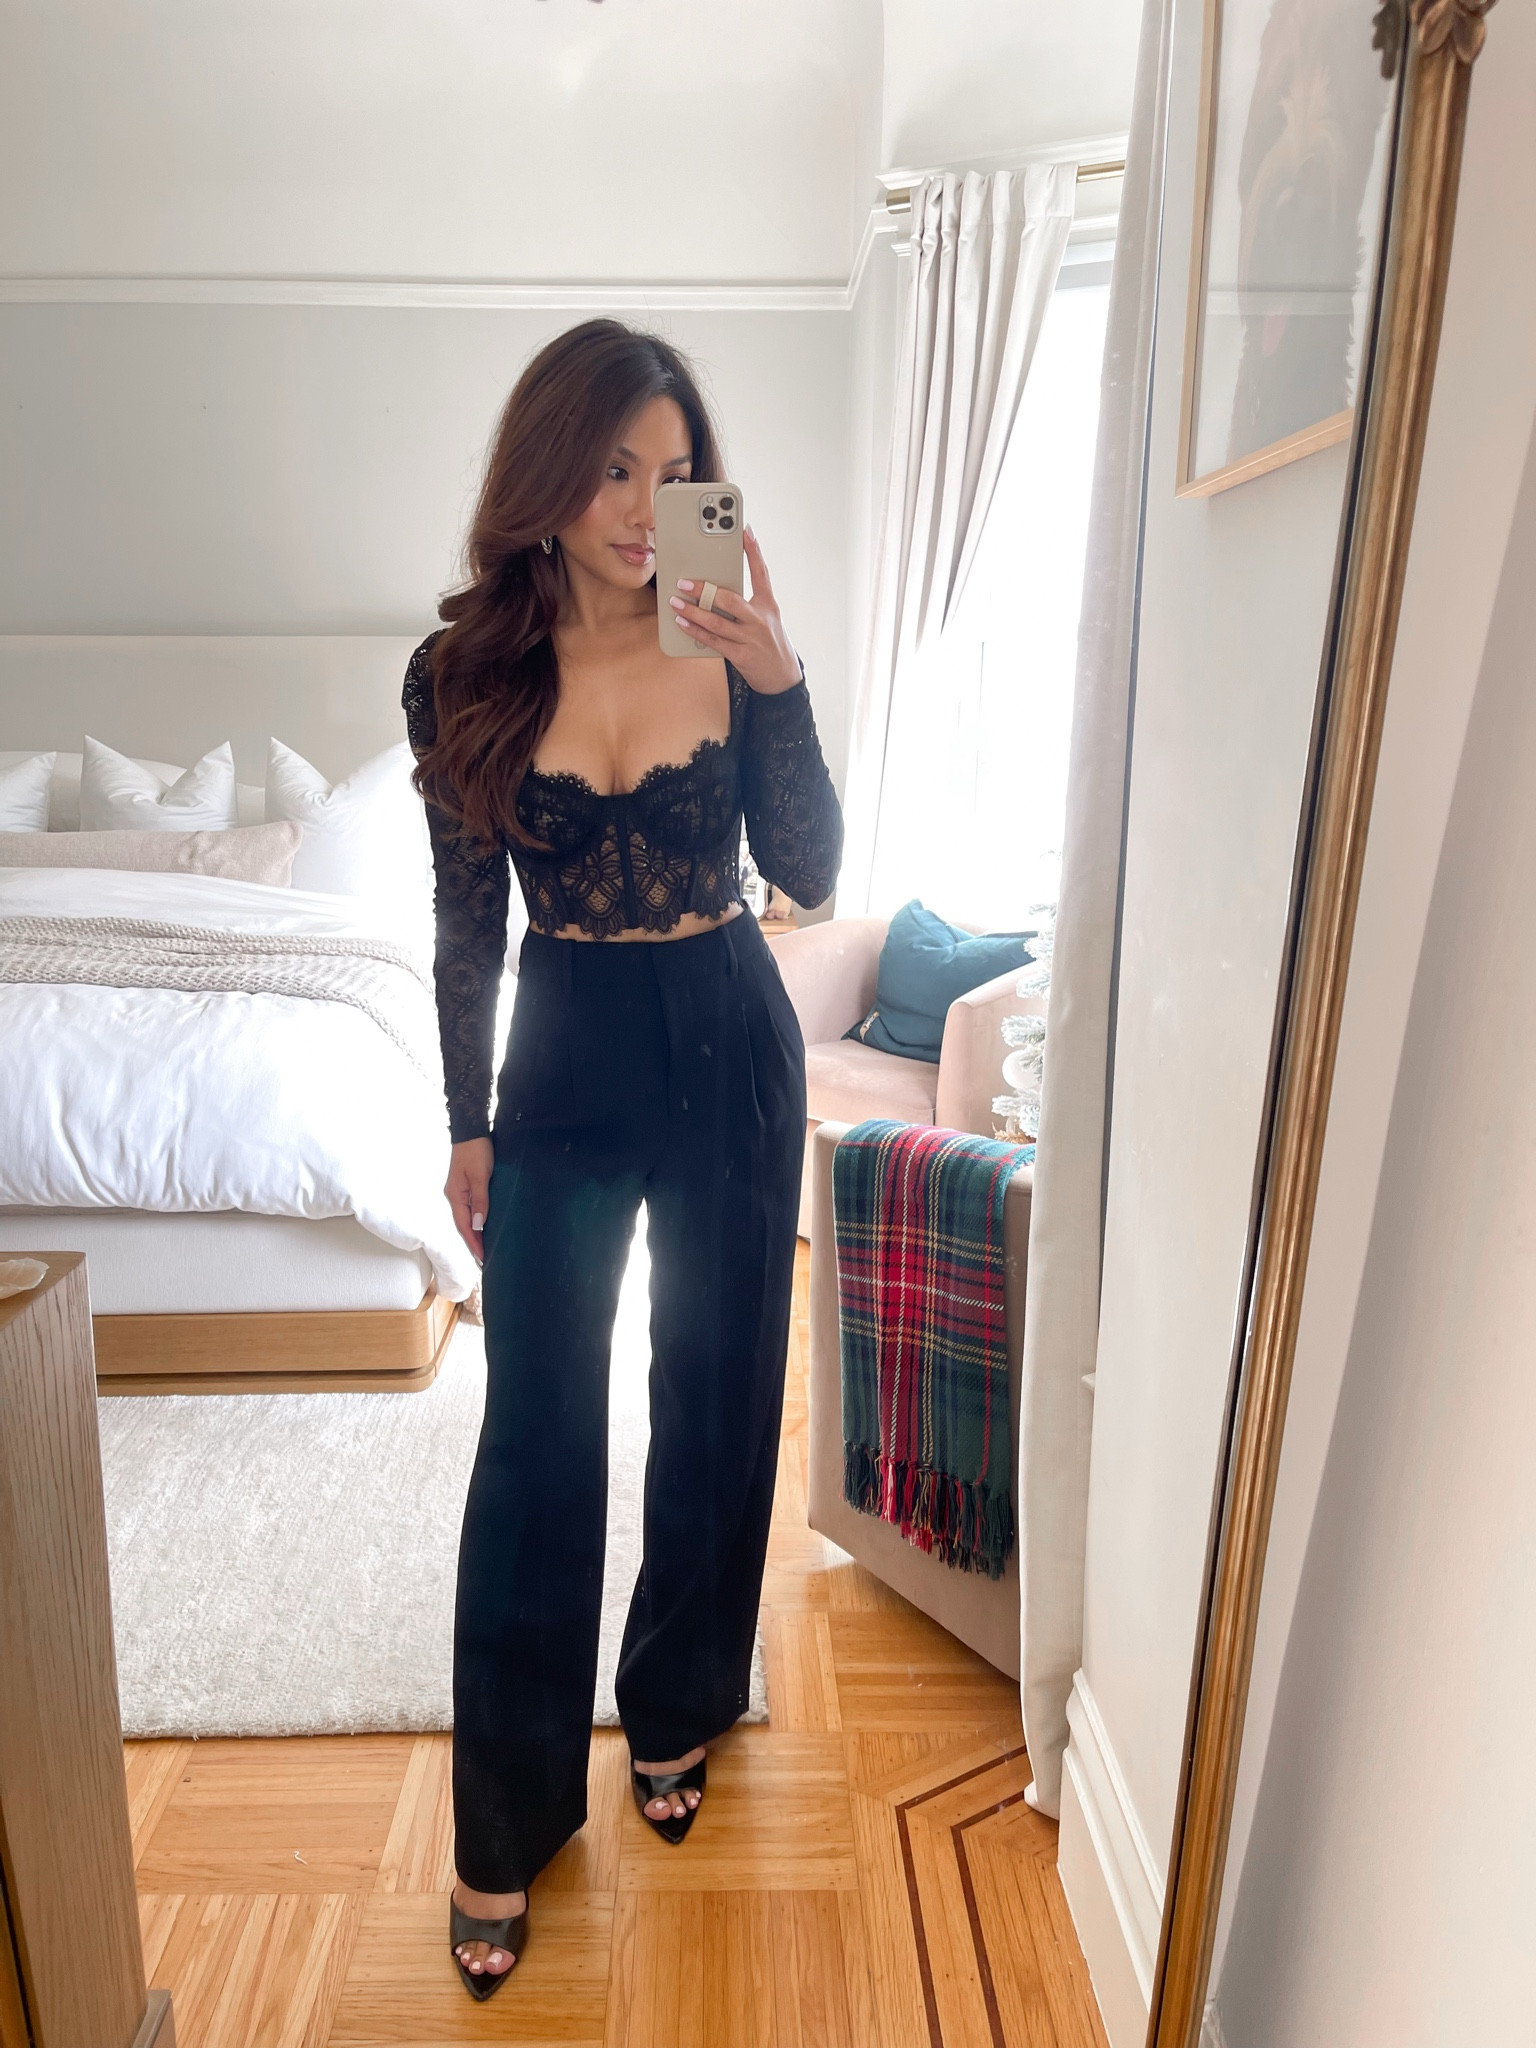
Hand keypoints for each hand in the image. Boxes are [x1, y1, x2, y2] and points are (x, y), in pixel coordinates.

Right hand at [446, 1138, 493, 1262]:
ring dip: (474, 1233)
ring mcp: (459, 1190)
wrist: (471, 1130)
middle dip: (473, 1242)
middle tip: (484, 1260)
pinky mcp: (466, 1185)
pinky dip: (476, 1220)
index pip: (464, 1226)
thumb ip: (480, 1200)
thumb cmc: (476, 1150)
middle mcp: (455, 1196)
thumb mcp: (480, 1175)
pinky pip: (470, 1208)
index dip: (474, 1243)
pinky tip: (482, 1225)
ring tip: (483, 1248)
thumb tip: (478, 1224)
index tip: (482, 1258)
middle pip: (464, 1224)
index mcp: (455, 1195)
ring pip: (466, 1217)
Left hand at [668, 526, 802, 694]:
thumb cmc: (770, 643)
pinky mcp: (741, 655)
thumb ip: (746, 603)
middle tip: (684, 581)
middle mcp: (760, 619)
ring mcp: (750, 637)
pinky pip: (713, 640)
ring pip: (716, 621)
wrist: (783, 677)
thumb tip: (716, 589)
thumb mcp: (767, 618)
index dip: (754, 551)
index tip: (745, 531)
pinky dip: (695, 631)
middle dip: (705, 589)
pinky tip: (682, 623)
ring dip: (692, 611)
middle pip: (729, 599)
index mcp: (768, 604)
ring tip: (675, 602)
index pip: (762, 572)